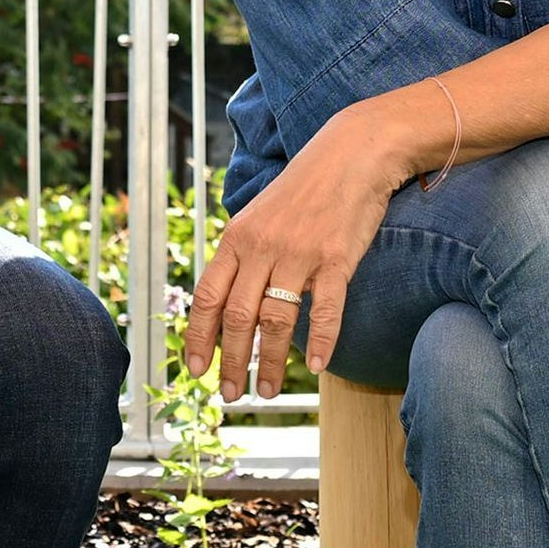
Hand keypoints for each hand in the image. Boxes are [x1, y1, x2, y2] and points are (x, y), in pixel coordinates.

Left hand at [180, 107, 403, 399]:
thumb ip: (243, 257)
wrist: (352, 153)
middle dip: (231, 362)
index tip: (195, 370)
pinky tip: (313, 366)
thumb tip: (227, 302)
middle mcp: (262, 247)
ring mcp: (298, 253)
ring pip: (275, 320)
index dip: (198, 337)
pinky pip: (325, 308)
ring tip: (267, 391)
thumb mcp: (260, 216)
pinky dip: (319, 341)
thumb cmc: (305, 189)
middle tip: (230, 393)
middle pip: (237, 316)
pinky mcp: (336, 258)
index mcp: (236, 239)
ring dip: (269, 363)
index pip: (207, 297)